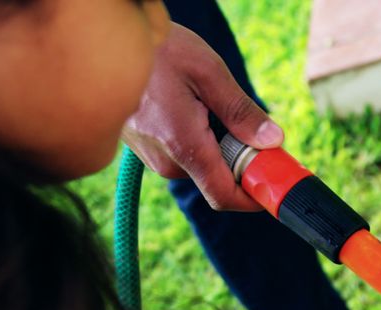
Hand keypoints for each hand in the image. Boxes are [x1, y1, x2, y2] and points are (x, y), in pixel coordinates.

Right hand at [122, 24, 283, 210]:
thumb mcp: (209, 72)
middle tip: (253, 127)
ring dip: (219, 145)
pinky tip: (192, 105)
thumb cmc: (158, 50)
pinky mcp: (146, 148)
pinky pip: (183, 154)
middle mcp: (165, 161)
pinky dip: (199, 139)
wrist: (104, 43)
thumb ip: (241, 112)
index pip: (225, 196)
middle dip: (241, 160)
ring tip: (210, 103)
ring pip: (201, 165)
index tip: (277, 182)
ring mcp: (152, 157)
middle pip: (217, 179)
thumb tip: (272, 141)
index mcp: (183, 145)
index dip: (255, 197)